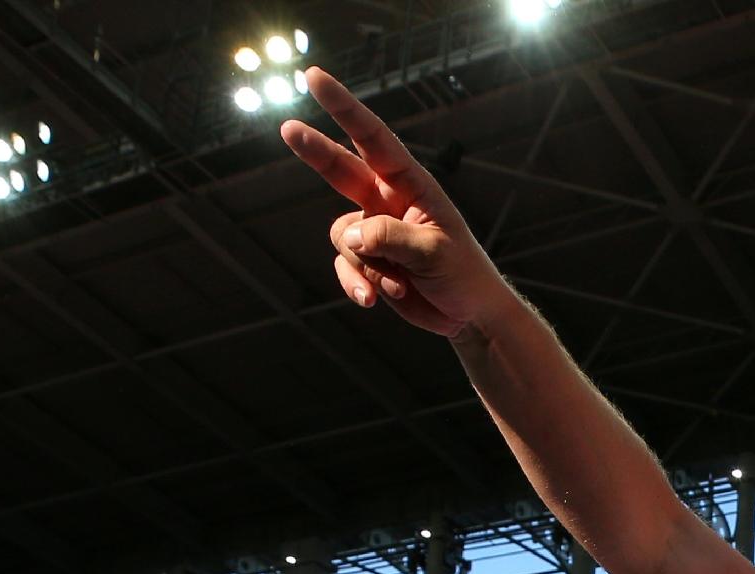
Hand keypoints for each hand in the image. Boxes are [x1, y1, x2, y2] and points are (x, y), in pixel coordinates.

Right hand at [282, 68, 510, 336]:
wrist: (467, 313)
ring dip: (364, 264)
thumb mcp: (433, 252)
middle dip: (314, 150)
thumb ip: (390, 237)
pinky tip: (372, 299)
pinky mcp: (367, 261)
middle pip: (340, 169)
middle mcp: (387, 201)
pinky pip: (345, 266)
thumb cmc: (462, 273)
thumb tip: (350, 234)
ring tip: (396, 283)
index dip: (343, 108)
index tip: (314, 78)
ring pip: (343, 236)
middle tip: (288, 128)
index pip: (373, 139)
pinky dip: (356, 283)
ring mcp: (374, 231)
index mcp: (411, 185)